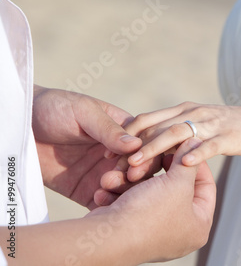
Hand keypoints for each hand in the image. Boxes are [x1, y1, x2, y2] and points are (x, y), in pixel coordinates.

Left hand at [32, 86, 148, 208]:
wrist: (19, 125)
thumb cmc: (53, 108)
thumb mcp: (83, 112)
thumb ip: (108, 129)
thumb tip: (136, 145)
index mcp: (124, 131)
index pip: (147, 146)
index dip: (146, 156)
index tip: (134, 163)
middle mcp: (118, 154)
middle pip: (140, 170)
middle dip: (134, 177)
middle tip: (119, 177)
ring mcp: (104, 173)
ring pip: (126, 190)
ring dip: (121, 192)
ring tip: (103, 187)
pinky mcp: (87, 190)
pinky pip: (104, 204)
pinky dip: (106, 206)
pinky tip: (96, 199)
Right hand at [89, 138, 215, 262]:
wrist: (106, 239)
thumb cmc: (148, 214)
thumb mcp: (178, 182)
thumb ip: (188, 162)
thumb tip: (195, 143)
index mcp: (198, 226)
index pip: (206, 185)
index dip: (194, 162)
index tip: (182, 145)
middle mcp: (179, 231)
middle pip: (173, 186)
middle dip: (153, 169)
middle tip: (147, 156)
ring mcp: (154, 231)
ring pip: (146, 191)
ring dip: (128, 179)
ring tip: (116, 175)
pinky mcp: (130, 229)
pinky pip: (129, 203)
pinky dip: (117, 193)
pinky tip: (105, 189)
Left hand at [104, 102, 240, 184]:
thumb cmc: (234, 129)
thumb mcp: (203, 127)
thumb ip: (179, 133)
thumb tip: (152, 148)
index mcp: (184, 110)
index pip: (147, 120)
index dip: (125, 137)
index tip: (107, 156)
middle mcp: (194, 113)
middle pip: (155, 126)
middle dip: (131, 146)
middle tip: (112, 165)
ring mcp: (211, 123)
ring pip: (176, 134)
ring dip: (153, 151)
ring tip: (136, 167)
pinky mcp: (229, 136)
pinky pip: (209, 144)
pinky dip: (195, 153)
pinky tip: (183, 165)